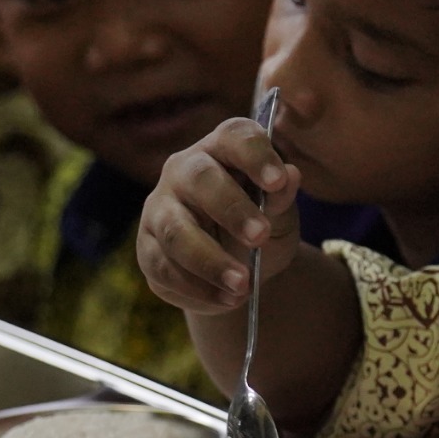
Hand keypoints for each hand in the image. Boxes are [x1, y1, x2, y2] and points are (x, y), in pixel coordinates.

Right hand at [137, 117, 301, 314]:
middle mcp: (183, 171)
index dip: (256, 156)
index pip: (234, 137)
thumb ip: (282, 197)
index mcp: (222, 149)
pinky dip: (198, 289)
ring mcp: (160, 209)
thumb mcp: (281, 212)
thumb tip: (291, 176)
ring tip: (243, 284)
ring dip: (210, 261)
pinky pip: (164, 268)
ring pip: (176, 231)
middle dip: (230, 209)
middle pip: (198, 179)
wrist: (244, 265)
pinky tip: (226, 300)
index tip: (278, 181)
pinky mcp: (148, 248)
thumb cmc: (262, 223)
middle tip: (260, 237)